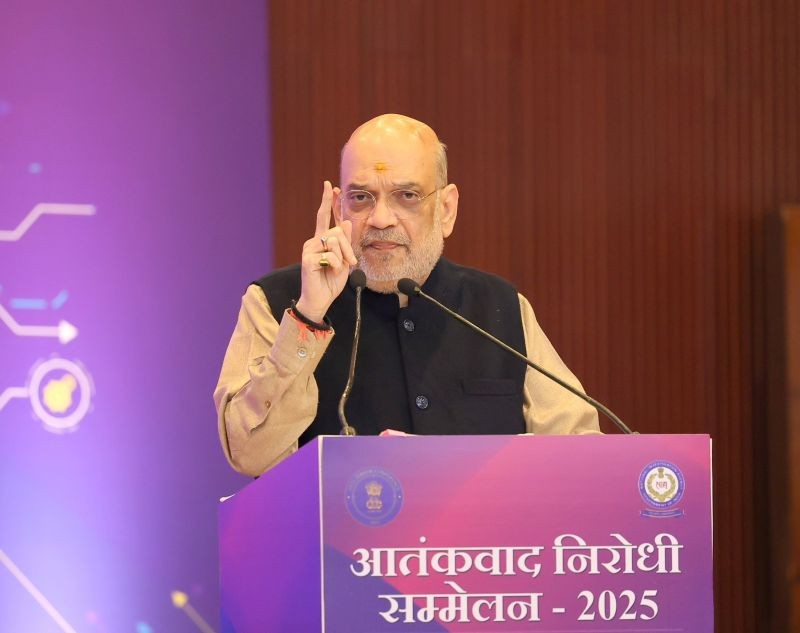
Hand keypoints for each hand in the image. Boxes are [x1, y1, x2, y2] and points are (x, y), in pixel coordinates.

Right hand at [295, 181, 357, 322]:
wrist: (320, 300)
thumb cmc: (331, 281)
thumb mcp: (344, 260)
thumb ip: (344, 242)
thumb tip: (345, 221)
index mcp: (322, 240)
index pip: (325, 217)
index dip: (328, 201)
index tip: (329, 185)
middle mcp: (313, 241)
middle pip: (337, 232)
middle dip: (348, 248)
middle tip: (350, 263)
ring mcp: (308, 249)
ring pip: (334, 242)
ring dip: (342, 258)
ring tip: (337, 269)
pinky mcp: (307, 259)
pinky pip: (330, 256)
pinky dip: (335, 266)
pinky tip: (328, 273)